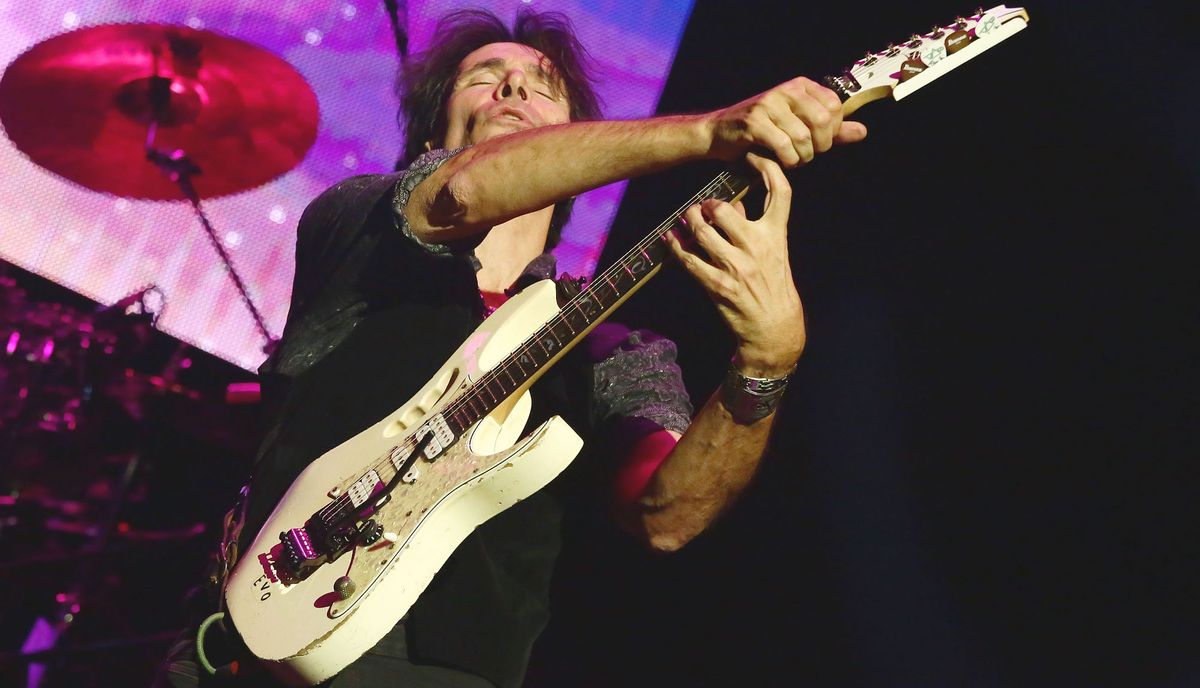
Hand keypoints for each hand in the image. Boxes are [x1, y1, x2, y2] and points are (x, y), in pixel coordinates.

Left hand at [665, 154, 804, 376]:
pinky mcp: (717, 284)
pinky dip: (675, 245)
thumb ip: (755, 226)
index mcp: (776, 235)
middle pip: (723, 209)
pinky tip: (670, 238)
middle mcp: (757, 246)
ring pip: (701, 231)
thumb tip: (732, 204)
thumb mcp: (774, 252)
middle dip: (708, 205)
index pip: (780, 192)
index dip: (768, 168)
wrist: (774, 328)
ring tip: (686, 219)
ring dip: (689, 222)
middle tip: (703, 208)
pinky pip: (688, 259)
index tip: (754, 156)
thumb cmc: (772, 286)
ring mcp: (736, 266)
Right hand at [705, 77, 866, 167]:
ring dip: (802, 157)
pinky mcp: (754, 122)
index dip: (833, 131)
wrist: (718, 133)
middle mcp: (785, 90)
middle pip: (823, 120)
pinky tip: (780, 161)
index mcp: (800, 86)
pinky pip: (784, 146)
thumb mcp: (799, 127)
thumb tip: (862, 132)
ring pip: (804, 137)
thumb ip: (831, 131)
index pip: (835, 106)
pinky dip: (787, 160)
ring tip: (792, 159)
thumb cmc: (761, 132)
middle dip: (820, 146)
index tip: (819, 142)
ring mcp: (768, 104)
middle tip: (808, 154)